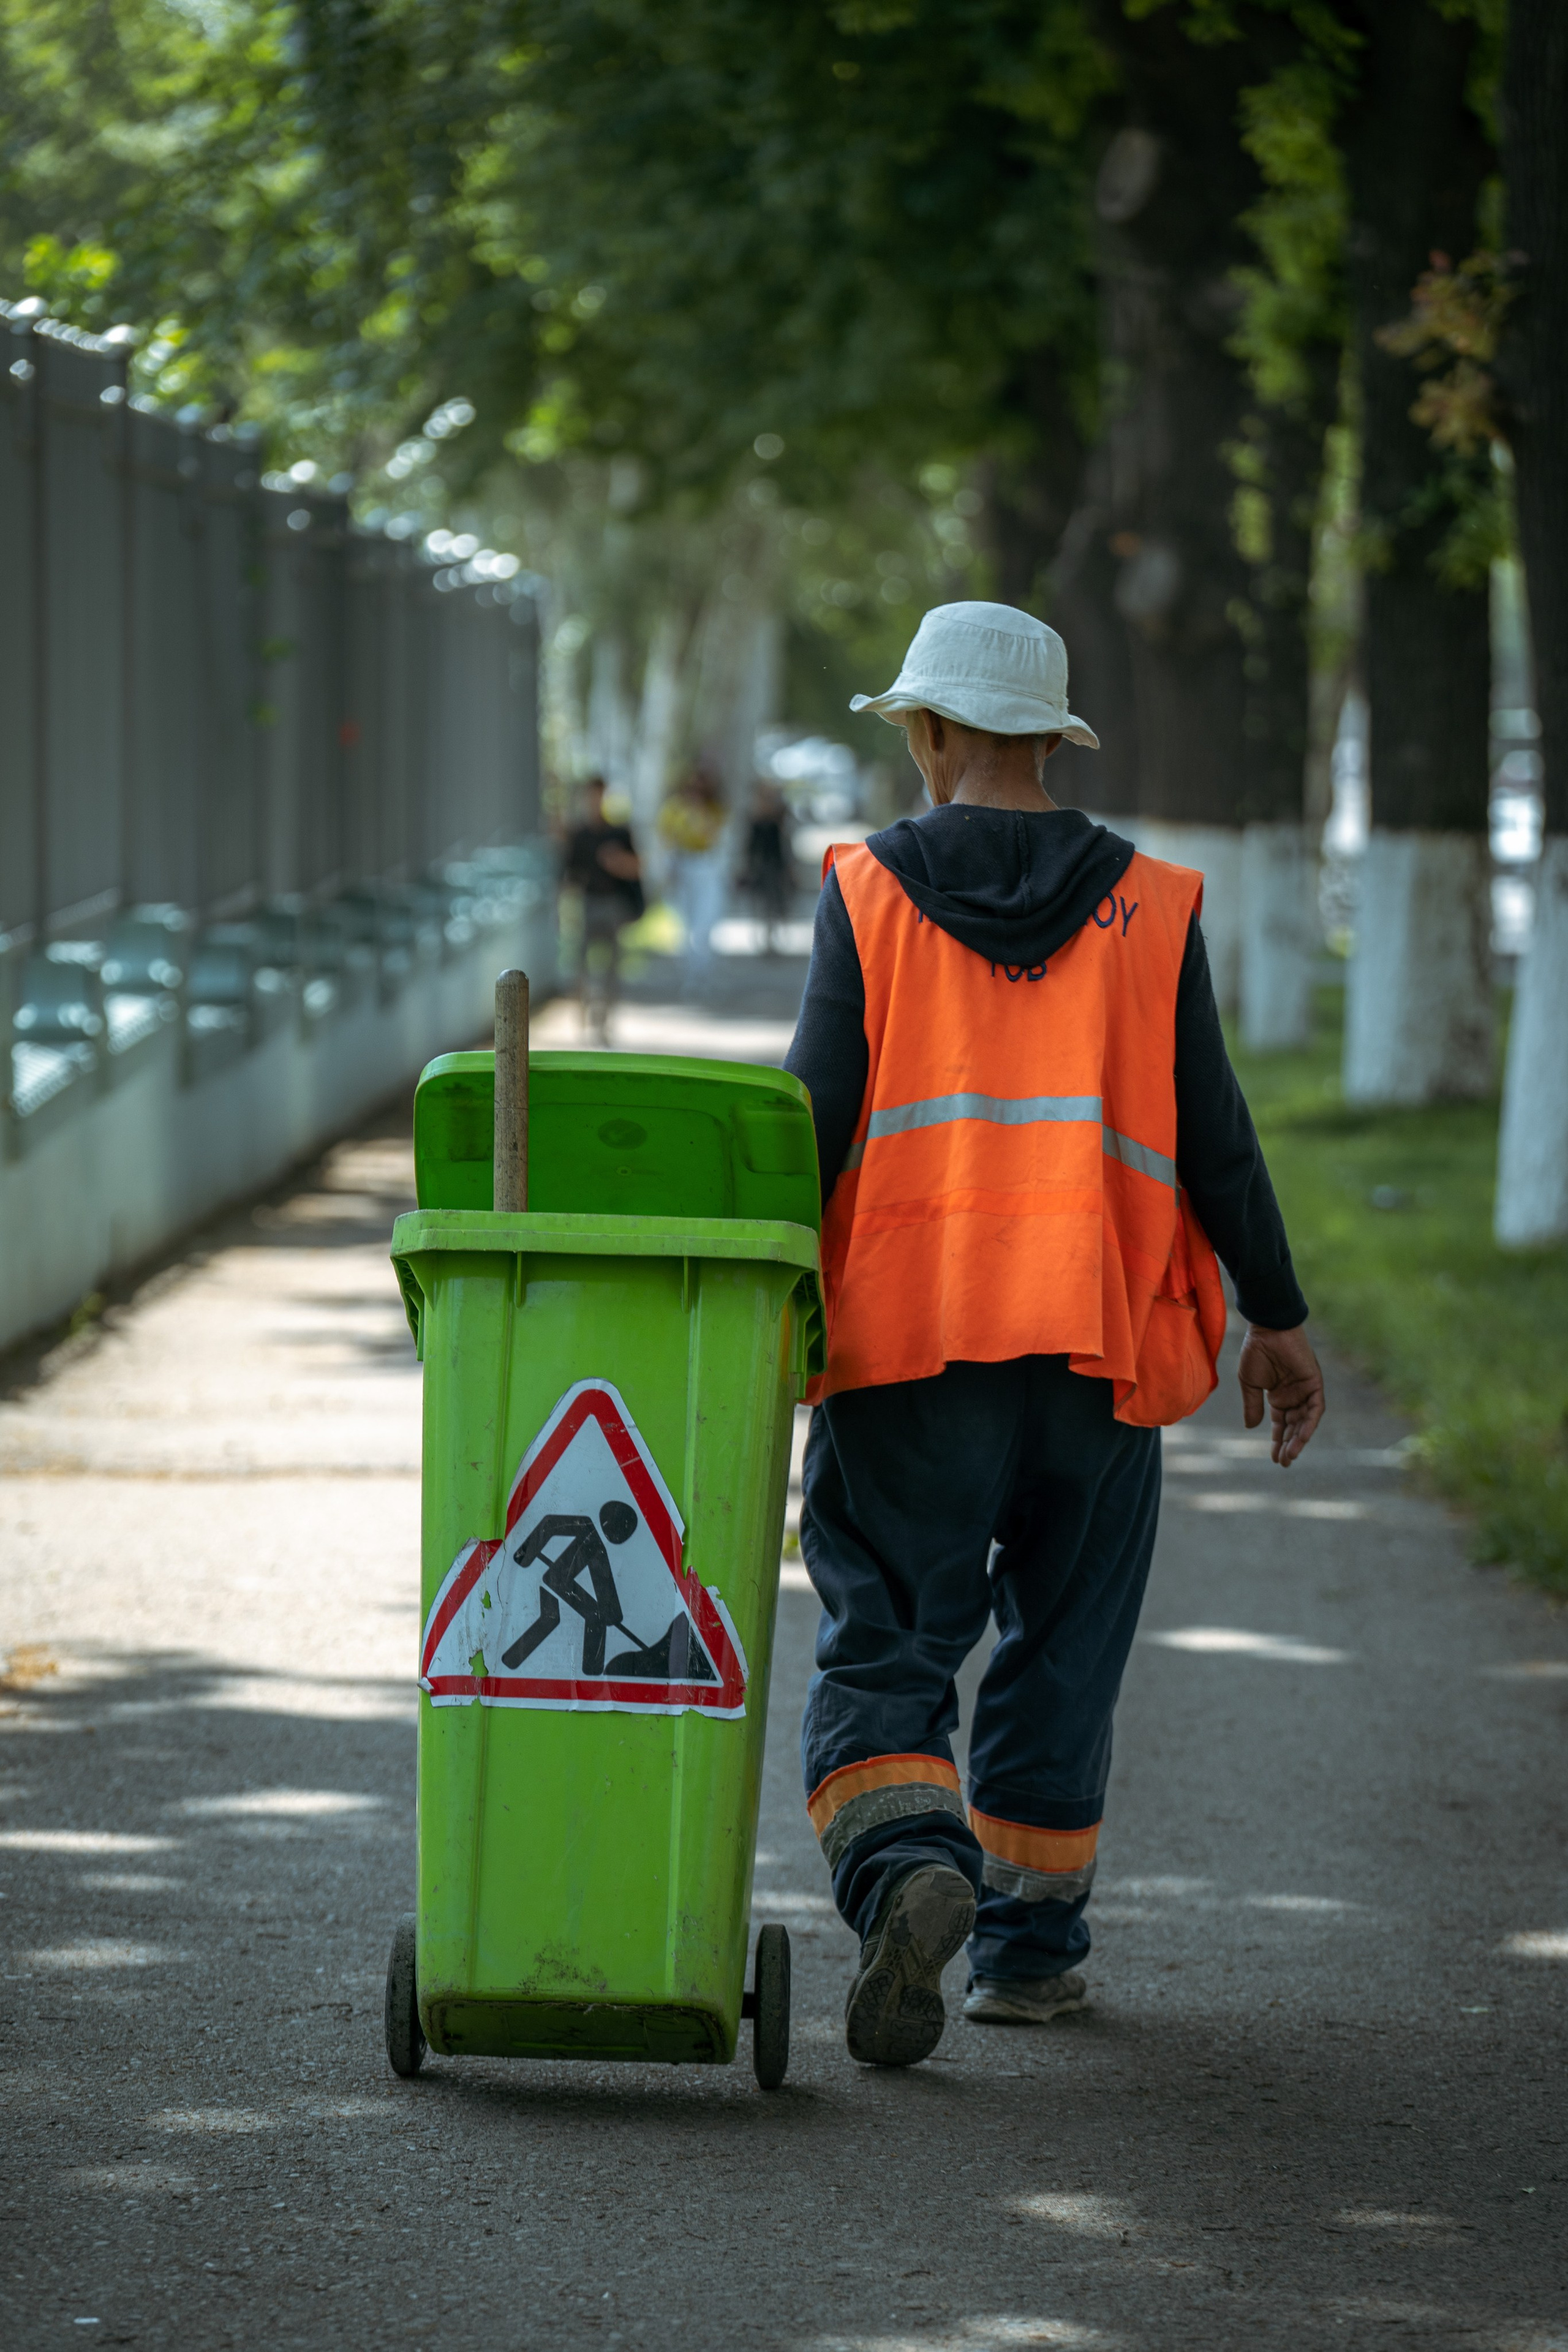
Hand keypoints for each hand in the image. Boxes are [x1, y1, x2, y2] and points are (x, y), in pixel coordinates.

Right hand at [1238, 1324, 1324, 1466]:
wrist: (1267, 1329)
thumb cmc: (1256, 1351)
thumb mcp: (1250, 1383)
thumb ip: (1252, 1405)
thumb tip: (1251, 1428)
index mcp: (1279, 1397)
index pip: (1282, 1424)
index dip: (1278, 1441)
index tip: (1274, 1459)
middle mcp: (1295, 1396)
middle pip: (1294, 1426)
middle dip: (1289, 1445)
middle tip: (1284, 1462)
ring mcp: (1306, 1390)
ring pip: (1306, 1421)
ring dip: (1300, 1438)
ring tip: (1291, 1455)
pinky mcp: (1315, 1383)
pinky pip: (1316, 1408)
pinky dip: (1310, 1422)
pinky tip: (1301, 1437)